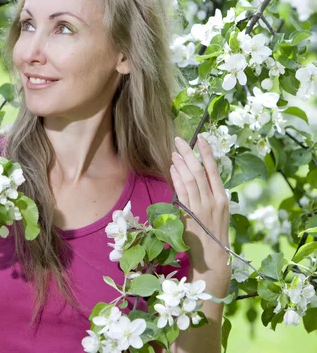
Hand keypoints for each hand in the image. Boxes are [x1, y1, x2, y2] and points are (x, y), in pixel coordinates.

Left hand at [170, 135, 230, 286]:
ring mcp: (202, 208)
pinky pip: (183, 193)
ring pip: (190, 180)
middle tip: (179, 140)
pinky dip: (176, 179)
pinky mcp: (191, 215)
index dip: (207, 153)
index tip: (201, 138)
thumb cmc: (211, 234)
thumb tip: (190, 177)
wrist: (212, 257)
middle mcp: (214, 201)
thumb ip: (206, 196)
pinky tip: (172, 169)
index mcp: (222, 198)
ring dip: (180, 164)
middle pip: (200, 171)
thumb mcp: (215, 212)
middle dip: (189, 153)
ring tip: (174, 153)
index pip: (214, 170)